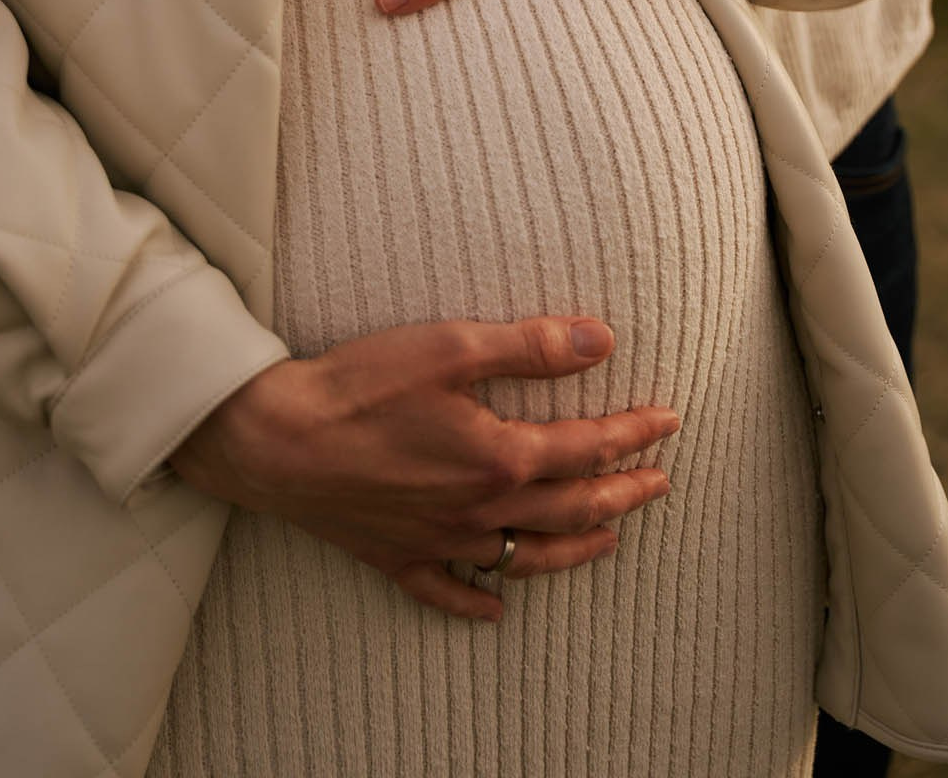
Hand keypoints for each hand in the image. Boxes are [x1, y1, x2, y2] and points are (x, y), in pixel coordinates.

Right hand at [168, 315, 677, 622]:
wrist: (278, 439)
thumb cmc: (362, 385)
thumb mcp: (451, 346)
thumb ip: (530, 346)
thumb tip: (601, 339)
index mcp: (499, 457)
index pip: (587, 447)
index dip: (633, 433)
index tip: (669, 422)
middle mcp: (480, 510)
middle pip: (570, 508)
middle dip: (623, 493)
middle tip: (659, 483)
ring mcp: (440, 541)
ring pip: (526, 557)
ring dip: (576, 548)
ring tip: (610, 539)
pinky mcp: (397, 557)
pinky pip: (449, 592)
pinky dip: (479, 602)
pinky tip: (497, 609)